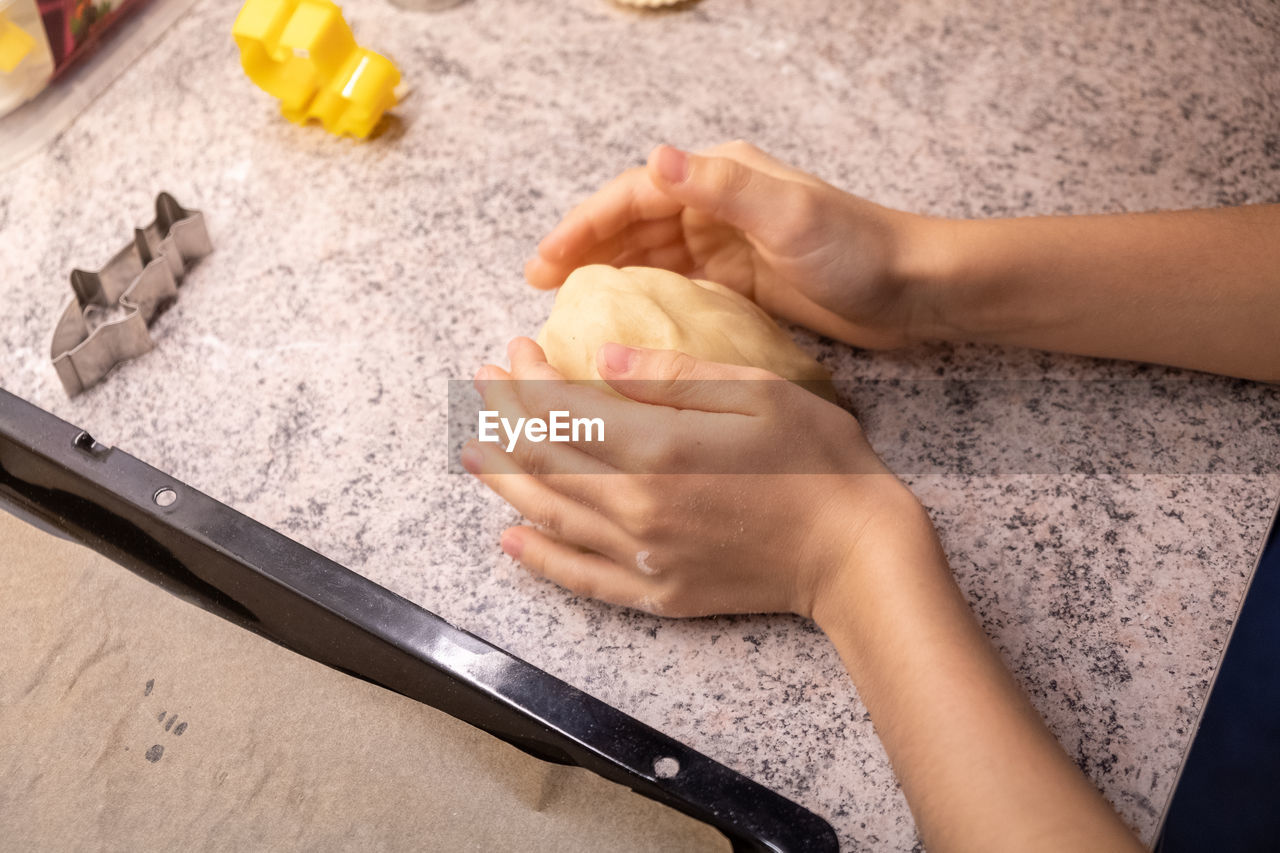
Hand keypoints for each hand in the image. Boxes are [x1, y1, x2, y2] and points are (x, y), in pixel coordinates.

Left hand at [461, 337, 922, 618]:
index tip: (513, 350)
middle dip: (503, 418)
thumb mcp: (755, 390)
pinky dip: (540, 558)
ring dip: (504, 479)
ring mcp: (644, 556)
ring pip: (550, 514)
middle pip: (544, 459)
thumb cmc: (818, 459)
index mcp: (658, 446)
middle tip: (482, 388)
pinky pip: (581, 577)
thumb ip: (671, 374)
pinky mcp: (658, 593)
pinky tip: (512, 540)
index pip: (563, 408)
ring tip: (473, 452)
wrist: (856, 552)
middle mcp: (636, 505)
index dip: (528, 377)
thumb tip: (598, 355)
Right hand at [526, 141, 944, 348]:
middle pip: (633, 223)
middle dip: (583, 250)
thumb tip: (656, 157)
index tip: (544, 261)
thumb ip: (722, 188)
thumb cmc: (858, 249)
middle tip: (538, 287)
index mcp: (721, 178)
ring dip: (608, 274)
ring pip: (650, 255)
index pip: (634, 194)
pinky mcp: (740, 281)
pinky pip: (677, 286)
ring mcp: (727, 244)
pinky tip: (622, 321)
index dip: (584, 225)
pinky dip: (644, 298)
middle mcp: (717, 204)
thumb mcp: (790, 215)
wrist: (913, 288)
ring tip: (566, 305)